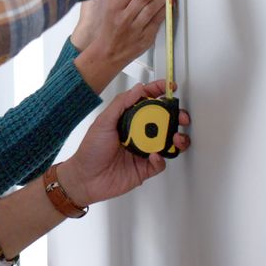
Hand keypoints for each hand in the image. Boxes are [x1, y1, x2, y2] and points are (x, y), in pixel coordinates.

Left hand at [58, 80, 189, 206]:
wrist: (85, 179)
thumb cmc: (90, 151)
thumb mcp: (103, 122)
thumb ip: (121, 104)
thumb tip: (138, 89)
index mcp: (129, 119)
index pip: (148, 102)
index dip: (160, 92)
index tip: (170, 86)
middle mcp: (139, 133)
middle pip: (164, 121)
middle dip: (176, 116)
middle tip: (180, 116)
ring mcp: (144, 150)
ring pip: (168, 141)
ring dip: (176, 138)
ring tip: (175, 137)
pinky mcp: (146, 168)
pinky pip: (161, 162)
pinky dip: (161, 159)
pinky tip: (154, 156)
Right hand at [73, 0, 172, 91]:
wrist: (107, 53)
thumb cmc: (109, 27)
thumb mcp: (108, 4)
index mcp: (115, 4)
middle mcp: (124, 16)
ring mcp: (135, 28)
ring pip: (153, 7)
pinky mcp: (145, 38)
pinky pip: (158, 21)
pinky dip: (165, 10)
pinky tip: (170, 2)